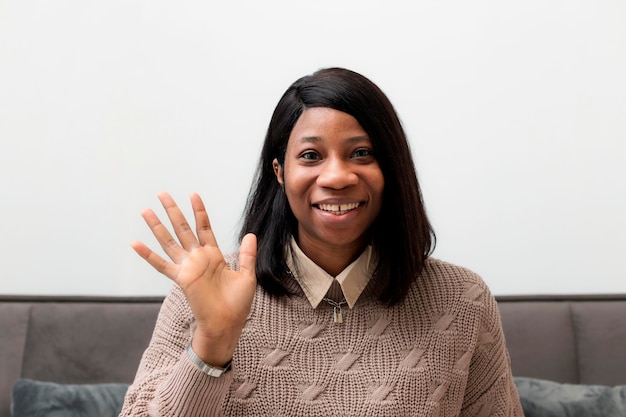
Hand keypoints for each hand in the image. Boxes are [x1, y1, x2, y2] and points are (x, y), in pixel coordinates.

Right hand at [131, 192, 256, 365]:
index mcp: (213, 255)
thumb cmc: (237, 303)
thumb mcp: (247, 275)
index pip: (204, 227)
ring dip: (157, 226)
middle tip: (162, 194)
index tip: (193, 194)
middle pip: (183, 229)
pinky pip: (161, 265)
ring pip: (169, 241)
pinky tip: (135, 243)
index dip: (199, 211)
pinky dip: (148, 255)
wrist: (228, 323)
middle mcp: (198, 258)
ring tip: (145, 211)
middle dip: (173, 211)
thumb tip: (250, 234)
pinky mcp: (181, 278)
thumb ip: (246, 255)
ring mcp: (188, 267)